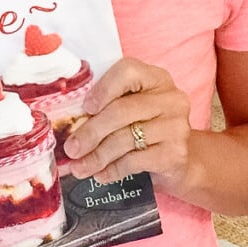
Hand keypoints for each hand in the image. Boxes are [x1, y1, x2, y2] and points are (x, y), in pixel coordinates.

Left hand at [62, 57, 191, 191]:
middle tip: (71, 148)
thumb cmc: (145, 126)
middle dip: (91, 132)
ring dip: (97, 156)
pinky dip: (113, 169)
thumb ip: (108, 106)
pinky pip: (135, 161)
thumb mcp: (131, 107)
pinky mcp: (175, 154)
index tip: (85, 108)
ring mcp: (176, 126)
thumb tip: (68, 124)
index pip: (128, 71)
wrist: (179, 158)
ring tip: (79, 167)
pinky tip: (100, 175)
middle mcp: (170, 98)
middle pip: (122, 111)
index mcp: (155, 77)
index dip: (103, 88)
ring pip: (126, 139)